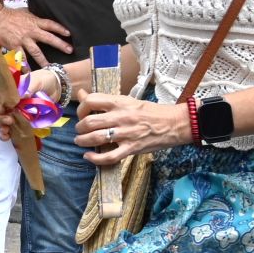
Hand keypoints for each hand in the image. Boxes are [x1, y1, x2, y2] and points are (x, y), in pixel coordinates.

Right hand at [0, 8, 72, 66]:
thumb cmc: (11, 15)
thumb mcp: (26, 13)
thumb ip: (35, 19)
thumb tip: (42, 22)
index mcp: (35, 22)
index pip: (50, 25)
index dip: (60, 29)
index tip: (68, 34)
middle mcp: (31, 31)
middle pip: (48, 38)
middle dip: (59, 44)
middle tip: (69, 50)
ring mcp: (23, 40)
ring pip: (36, 51)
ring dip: (43, 60)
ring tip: (50, 67)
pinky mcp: (14, 46)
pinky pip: (20, 57)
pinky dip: (24, 65)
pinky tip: (27, 73)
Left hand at [74, 92, 191, 164]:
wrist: (174, 123)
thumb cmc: (150, 112)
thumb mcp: (128, 101)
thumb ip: (104, 100)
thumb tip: (81, 93)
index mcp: (120, 103)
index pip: (91, 101)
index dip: (81, 109)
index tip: (82, 114)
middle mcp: (121, 117)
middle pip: (89, 122)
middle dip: (79, 128)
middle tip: (80, 131)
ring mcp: (126, 134)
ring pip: (95, 138)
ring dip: (82, 141)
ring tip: (81, 141)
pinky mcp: (131, 148)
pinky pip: (109, 156)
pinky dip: (95, 158)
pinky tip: (89, 156)